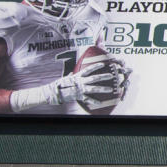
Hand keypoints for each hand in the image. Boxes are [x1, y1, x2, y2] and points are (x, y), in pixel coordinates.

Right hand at [10, 59, 129, 111]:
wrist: (55, 92)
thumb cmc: (61, 84)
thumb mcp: (67, 77)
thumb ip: (72, 74)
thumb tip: (74, 72)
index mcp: (78, 76)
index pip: (89, 69)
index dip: (96, 66)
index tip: (103, 63)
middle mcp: (81, 82)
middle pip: (94, 78)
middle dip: (104, 76)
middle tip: (112, 75)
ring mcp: (80, 89)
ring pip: (94, 89)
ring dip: (103, 89)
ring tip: (111, 90)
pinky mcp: (79, 97)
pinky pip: (88, 99)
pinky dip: (95, 102)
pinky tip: (101, 103)